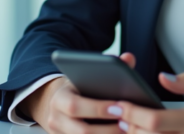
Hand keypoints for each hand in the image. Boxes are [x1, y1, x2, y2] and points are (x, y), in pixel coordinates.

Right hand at [19, 52, 137, 132]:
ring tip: (126, 131)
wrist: (60, 103)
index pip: (75, 106)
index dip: (98, 109)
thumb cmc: (80, 88)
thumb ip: (110, 67)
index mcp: (59, 99)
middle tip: (127, 124)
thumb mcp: (88, 76)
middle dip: (107, 129)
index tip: (120, 108)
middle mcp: (55, 119)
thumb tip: (129, 57)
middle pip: (80, 131)